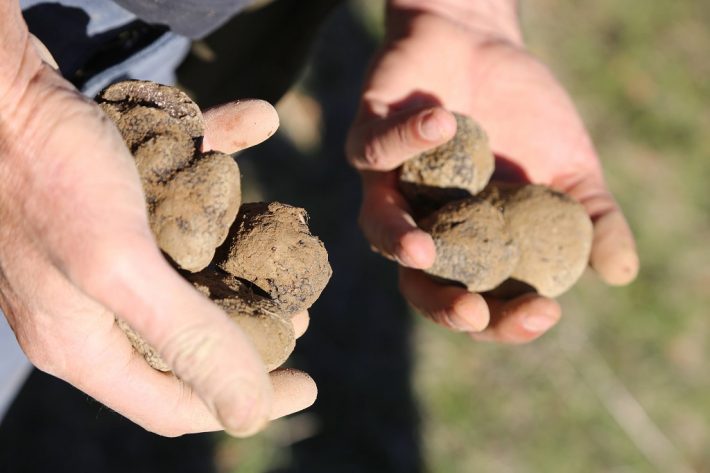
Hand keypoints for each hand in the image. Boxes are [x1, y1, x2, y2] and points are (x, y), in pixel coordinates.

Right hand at [0, 35, 314, 436]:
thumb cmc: (45, 169)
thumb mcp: (119, 266)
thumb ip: (185, 336)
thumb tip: (250, 413)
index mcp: (82, 342)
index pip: (174, 404)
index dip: (245, 399)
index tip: (307, 383)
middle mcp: (87, 308)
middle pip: (182, 344)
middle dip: (247, 335)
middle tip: (298, 318)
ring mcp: (95, 254)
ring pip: (182, 274)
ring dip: (237, 262)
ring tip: (282, 254)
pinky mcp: (106, 203)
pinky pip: (174, 193)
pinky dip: (214, 166)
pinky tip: (257, 123)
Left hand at [346, 7, 638, 342]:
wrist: (485, 47)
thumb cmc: (526, 117)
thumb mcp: (571, 169)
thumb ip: (593, 219)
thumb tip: (620, 273)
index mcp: (468, 242)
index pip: (479, 300)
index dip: (505, 319)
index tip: (543, 311)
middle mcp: (423, 221)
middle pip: (418, 283)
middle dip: (442, 305)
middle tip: (472, 312)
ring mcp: (390, 181)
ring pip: (376, 223)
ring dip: (397, 240)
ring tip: (425, 251)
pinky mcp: (370, 133)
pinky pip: (374, 147)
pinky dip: (406, 140)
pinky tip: (445, 125)